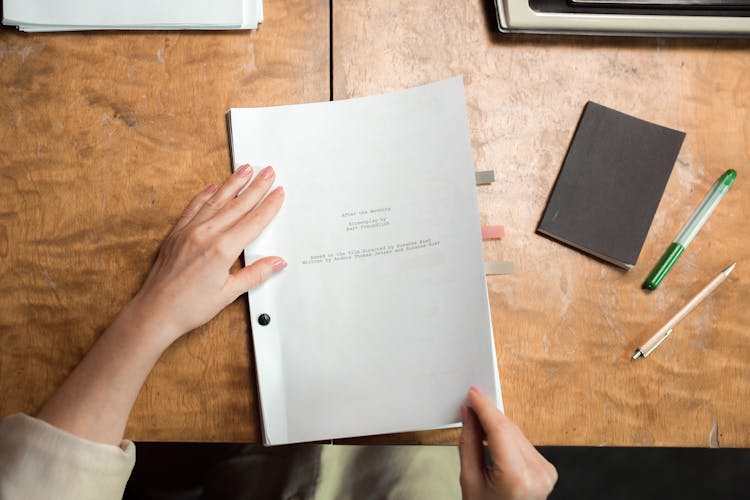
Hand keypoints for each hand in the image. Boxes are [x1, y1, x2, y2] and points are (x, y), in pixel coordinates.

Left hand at [125, 164, 285, 348]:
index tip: (278, 192)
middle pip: (238, 205)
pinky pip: (193, 208)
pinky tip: (214, 186)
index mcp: (222, 249)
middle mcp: (205, 234)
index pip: (253, 222)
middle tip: (269, 172)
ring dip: (233, 184)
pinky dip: (205, 195)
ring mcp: (189, 231)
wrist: (155, 311)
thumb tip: (277, 263)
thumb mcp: (229, 293)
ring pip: (216, 201)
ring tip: (246, 169)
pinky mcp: (176, 233)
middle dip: (256, 187)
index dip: (268, 206)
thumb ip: (255, 274)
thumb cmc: (189, 307)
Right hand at [459, 387, 556, 499]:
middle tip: (470, 403)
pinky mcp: (548, 470)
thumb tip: (468, 415)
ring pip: (517, 434)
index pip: (500, 430)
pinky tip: (493, 436)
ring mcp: (546, 472)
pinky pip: (524, 444)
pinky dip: (507, 436)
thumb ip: (469, 443)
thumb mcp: (469, 480)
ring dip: (497, 425)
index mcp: (517, 477)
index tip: (474, 394)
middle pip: (509, 429)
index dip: (485, 408)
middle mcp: (537, 473)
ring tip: (477, 420)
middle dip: (488, 414)